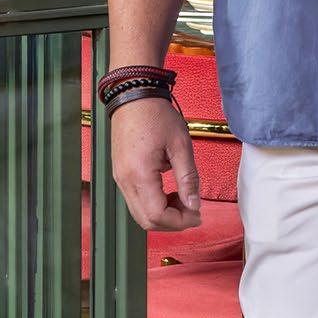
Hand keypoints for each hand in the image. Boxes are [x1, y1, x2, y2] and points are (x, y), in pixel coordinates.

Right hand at [110, 97, 201, 231]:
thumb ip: (188, 178)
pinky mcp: (120, 174)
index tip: (198, 215)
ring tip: (183, 199)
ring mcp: (120, 178)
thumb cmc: (157, 115)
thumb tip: (194, 205)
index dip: (179, 222)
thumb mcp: (180, 144)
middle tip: (193, 210)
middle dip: (172, 222)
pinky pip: (135, 200)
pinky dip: (153, 204)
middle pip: (146, 221)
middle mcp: (125, 181)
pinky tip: (169, 191)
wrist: (134, 95)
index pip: (157, 216)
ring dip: (163, 214)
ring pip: (139, 213)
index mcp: (140, 174)